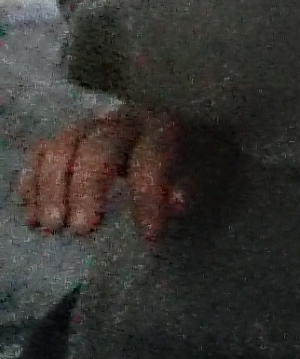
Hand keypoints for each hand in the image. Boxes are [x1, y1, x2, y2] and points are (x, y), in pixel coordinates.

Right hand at [18, 109, 214, 240]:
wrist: (185, 132)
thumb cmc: (197, 156)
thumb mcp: (211, 170)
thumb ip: (196, 185)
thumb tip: (177, 202)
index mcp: (165, 127)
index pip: (153, 156)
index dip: (148, 195)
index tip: (148, 237)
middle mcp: (124, 121)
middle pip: (98, 147)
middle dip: (86, 189)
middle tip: (81, 231)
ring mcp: (92, 126)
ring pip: (62, 146)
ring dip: (50, 187)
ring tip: (49, 228)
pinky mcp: (69, 139)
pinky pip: (41, 151)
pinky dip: (31, 181)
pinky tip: (30, 213)